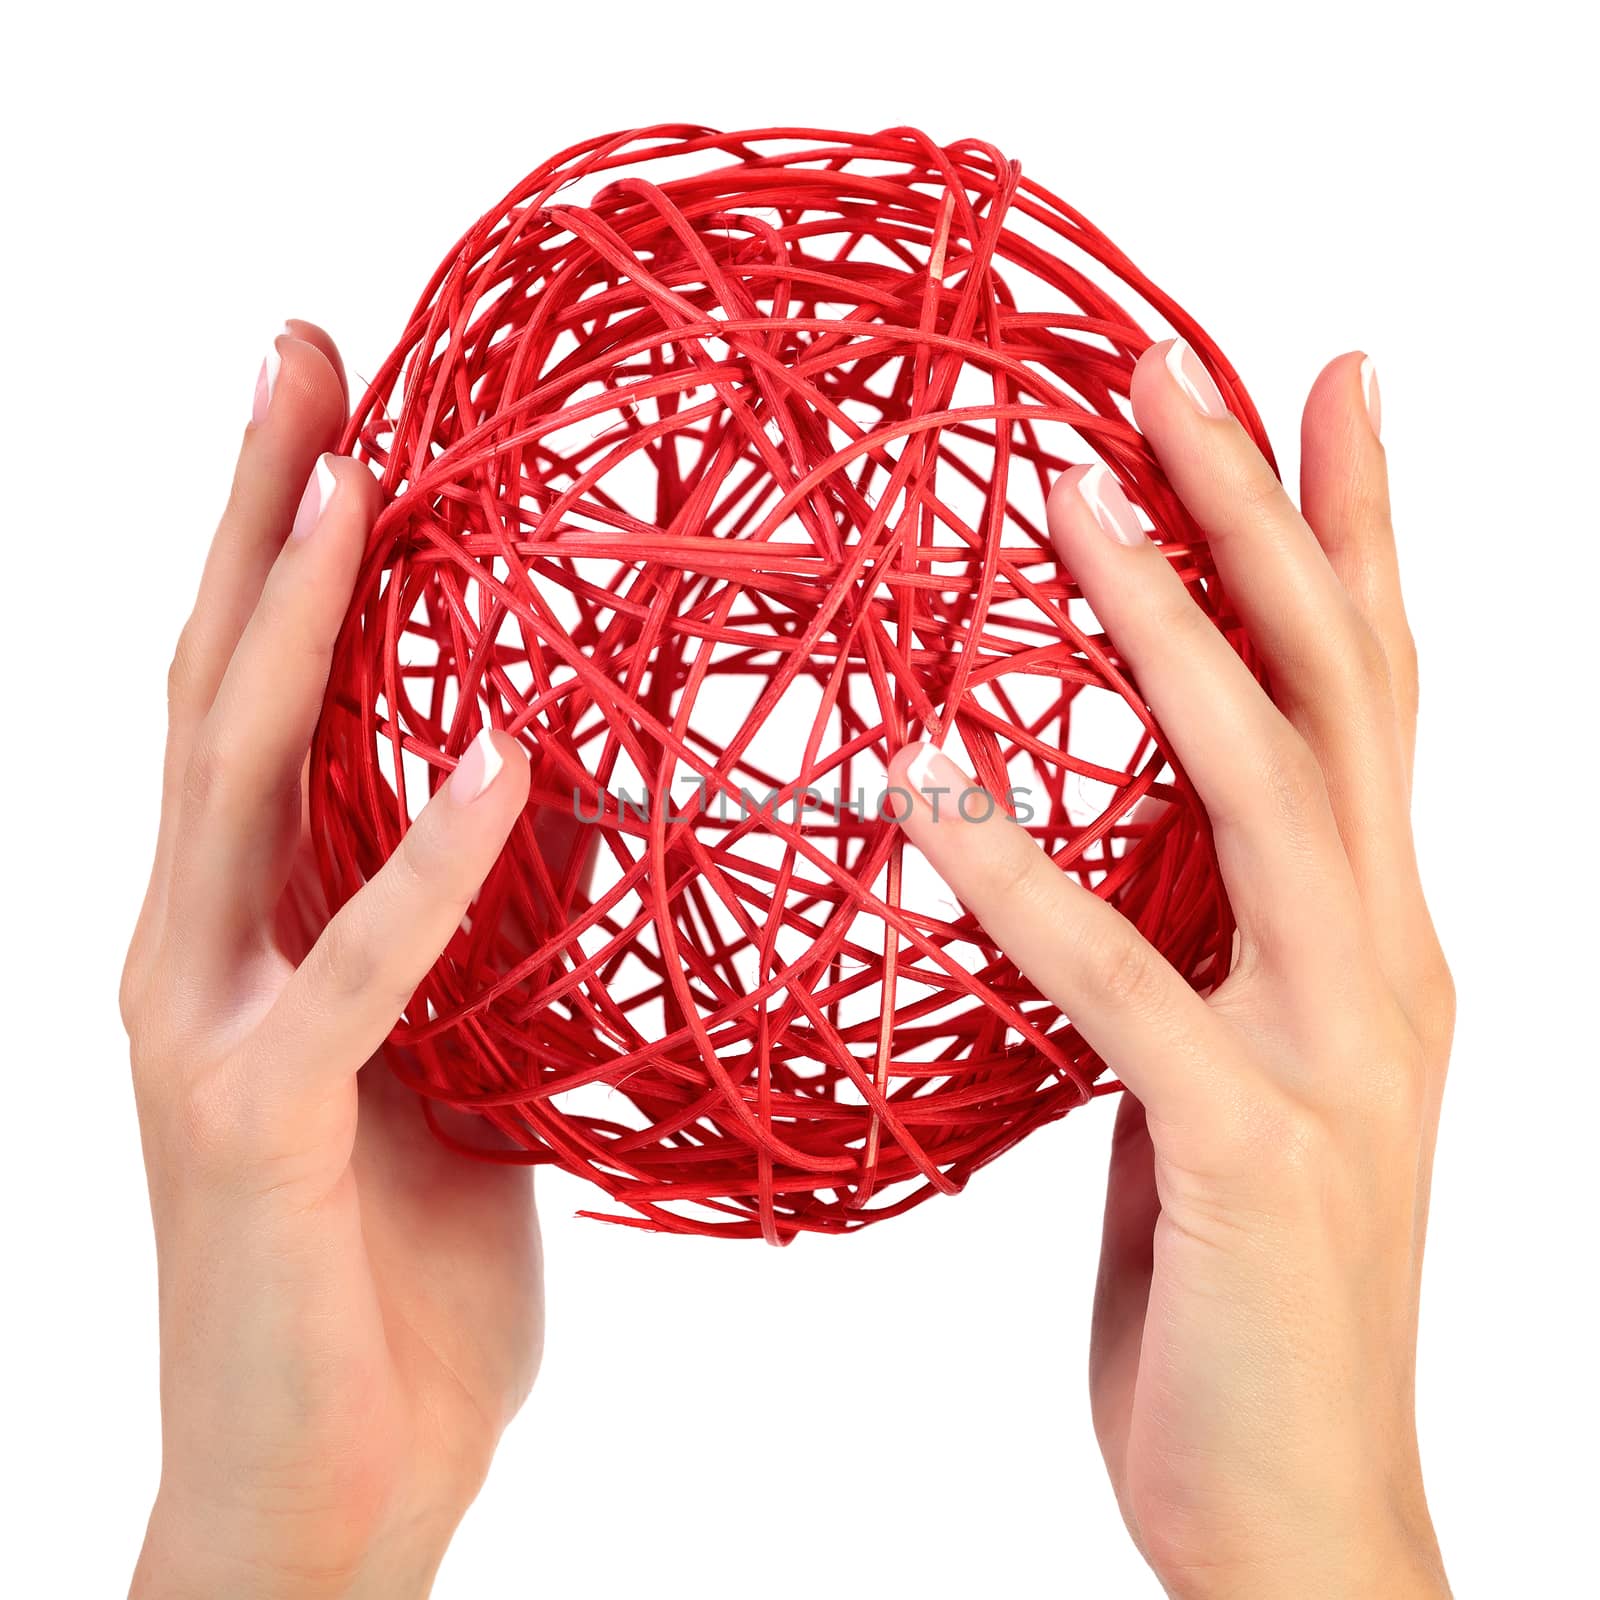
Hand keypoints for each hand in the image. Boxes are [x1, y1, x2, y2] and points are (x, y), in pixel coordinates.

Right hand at [121, 324, 537, 1598]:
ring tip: (351, 482)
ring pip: (233, 787)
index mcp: (246, 925)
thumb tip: (559, 815)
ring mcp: (201, 1032)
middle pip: (212, 685)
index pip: (256, 693)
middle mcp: (191, 948)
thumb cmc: (395, 1279)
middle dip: (253, 512)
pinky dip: (423, 870)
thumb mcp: (459, 1067)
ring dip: (296, 627)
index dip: (284, 542)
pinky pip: (354, 973)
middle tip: (299, 353)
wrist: (331, 1483)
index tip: (338, 405)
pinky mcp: (250, 1129)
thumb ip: (477, 941)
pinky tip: (494, 769)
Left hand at [889, 344, 1453, 1598]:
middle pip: (1337, 689)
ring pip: (1262, 791)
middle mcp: (1387, 966)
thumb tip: (1104, 869)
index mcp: (1378, 941)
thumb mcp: (1224, 1090)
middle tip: (1177, 368)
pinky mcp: (1250, 1153)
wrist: (1302, 1515)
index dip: (1354, 529)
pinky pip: (1119, 986)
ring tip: (1078, 499)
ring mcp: (1333, 1057)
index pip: (1372, 691)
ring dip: (1170, 632)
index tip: (1310, 384)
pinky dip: (1023, 878)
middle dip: (1265, 515)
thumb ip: (1189, 967)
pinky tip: (929, 789)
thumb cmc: (1247, 1299)